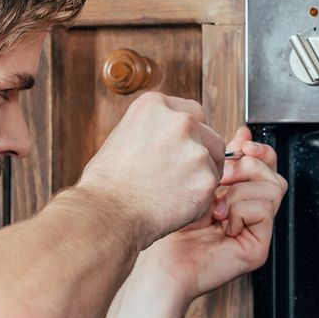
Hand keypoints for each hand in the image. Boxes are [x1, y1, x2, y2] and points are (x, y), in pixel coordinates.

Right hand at [75, 92, 226, 245]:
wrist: (106, 212)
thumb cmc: (105, 183)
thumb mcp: (123, 137)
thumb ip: (152, 131)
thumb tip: (168, 139)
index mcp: (156, 105)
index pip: (192, 112)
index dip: (189, 134)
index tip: (181, 149)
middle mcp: (180, 121)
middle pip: (209, 135)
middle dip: (199, 155)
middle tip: (178, 177)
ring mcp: (196, 150)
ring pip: (213, 163)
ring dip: (200, 177)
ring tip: (170, 194)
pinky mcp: (205, 179)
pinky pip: (209, 190)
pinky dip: (197, 202)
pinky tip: (172, 207)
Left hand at [134, 127, 286, 301]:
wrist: (156, 261)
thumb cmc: (166, 225)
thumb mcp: (195, 182)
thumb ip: (220, 160)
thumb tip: (243, 132)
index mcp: (239, 198)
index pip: (266, 166)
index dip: (259, 151)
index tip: (242, 143)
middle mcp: (251, 217)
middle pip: (275, 175)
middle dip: (247, 168)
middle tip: (221, 178)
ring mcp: (256, 234)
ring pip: (273, 190)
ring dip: (239, 191)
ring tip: (215, 206)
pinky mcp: (256, 249)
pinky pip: (265, 211)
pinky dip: (239, 210)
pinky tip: (221, 222)